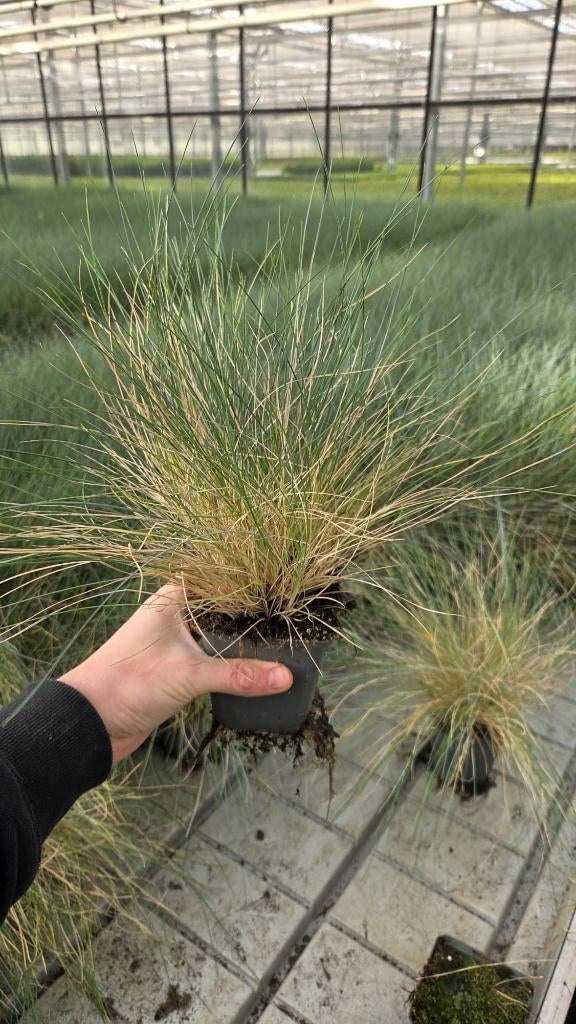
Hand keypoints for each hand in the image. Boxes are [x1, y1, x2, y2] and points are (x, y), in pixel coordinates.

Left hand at [60, 585, 291, 762]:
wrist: (89, 723)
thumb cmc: (130, 683)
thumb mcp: (188, 675)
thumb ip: (238, 675)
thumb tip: (286, 676)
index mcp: (175, 597)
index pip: (225, 583)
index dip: (257, 589)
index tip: (291, 597)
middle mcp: (177, 613)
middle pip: (227, 611)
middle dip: (257, 621)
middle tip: (298, 626)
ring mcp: (177, 642)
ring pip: (222, 637)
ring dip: (247, 646)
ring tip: (288, 649)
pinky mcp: (178, 668)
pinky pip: (215, 660)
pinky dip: (234, 665)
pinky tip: (260, 672)